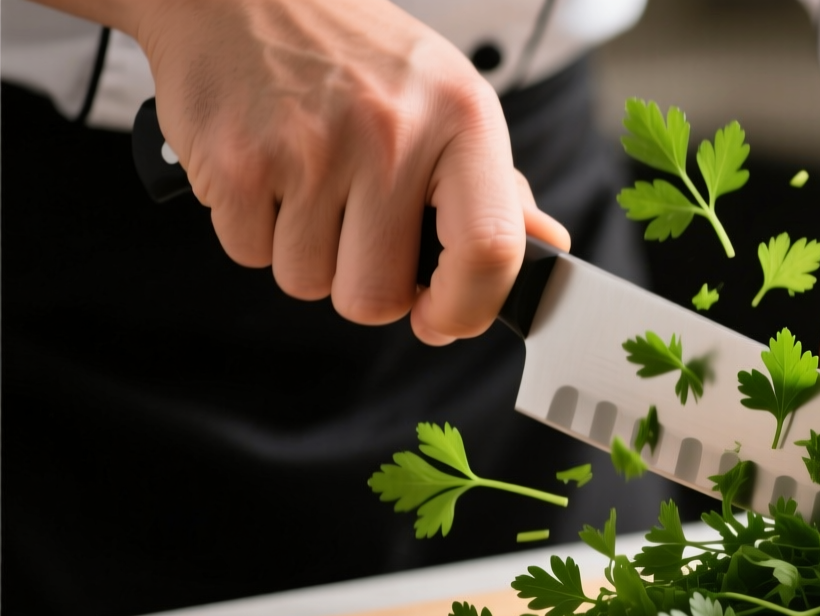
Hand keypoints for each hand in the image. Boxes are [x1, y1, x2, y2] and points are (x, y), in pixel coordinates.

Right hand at [63, 0, 568, 343]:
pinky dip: (254, 230)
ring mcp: (309, 148)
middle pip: (376, 297)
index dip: (466, 309)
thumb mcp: (446, 99)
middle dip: (363, 283)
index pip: (490, 250)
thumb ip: (497, 186)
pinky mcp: (235, 161)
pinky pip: (249, 255)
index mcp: (462, 118)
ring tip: (309, 183)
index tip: (442, 320)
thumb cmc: (354, 53)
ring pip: (307, 283)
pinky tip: (268, 171)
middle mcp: (391, 132)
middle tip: (357, 228)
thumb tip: (546, 247)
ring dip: (306, 254)